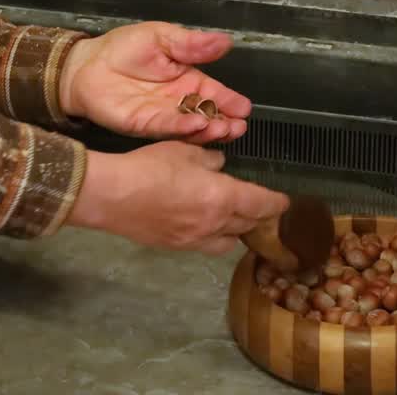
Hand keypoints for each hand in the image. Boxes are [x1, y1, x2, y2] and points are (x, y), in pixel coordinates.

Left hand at [59, 22, 249, 143]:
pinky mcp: (144, 125)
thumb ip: (191, 43)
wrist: (86, 64)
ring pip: (191, 126)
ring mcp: (162, 116)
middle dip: (225, 122)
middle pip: (207, 114)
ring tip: (224, 130)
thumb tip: (225, 41)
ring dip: (209, 129)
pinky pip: (167, 127)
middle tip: (239, 126)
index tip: (245, 109)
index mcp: (187, 78)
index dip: (230, 101)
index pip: (214, 92)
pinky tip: (197, 125)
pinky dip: (183, 128)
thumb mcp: (162, 36)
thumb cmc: (123, 48)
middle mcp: (178, 101)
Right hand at [67, 142, 289, 255]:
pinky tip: (202, 224)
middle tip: (260, 207)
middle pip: (248, 225)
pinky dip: (212, 236)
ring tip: (232, 219)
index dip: (277, 203)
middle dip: (259, 216)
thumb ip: (209, 159)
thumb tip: (220, 165)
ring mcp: (195, 240)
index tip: (285, 202)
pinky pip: (205, 245)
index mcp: (222, 197)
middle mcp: (214, 224)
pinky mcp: (176, 247)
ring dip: (236, 230)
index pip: (262, 204)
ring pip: (229, 241)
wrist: (111, 196)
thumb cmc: (148, 166)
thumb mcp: (183, 150)